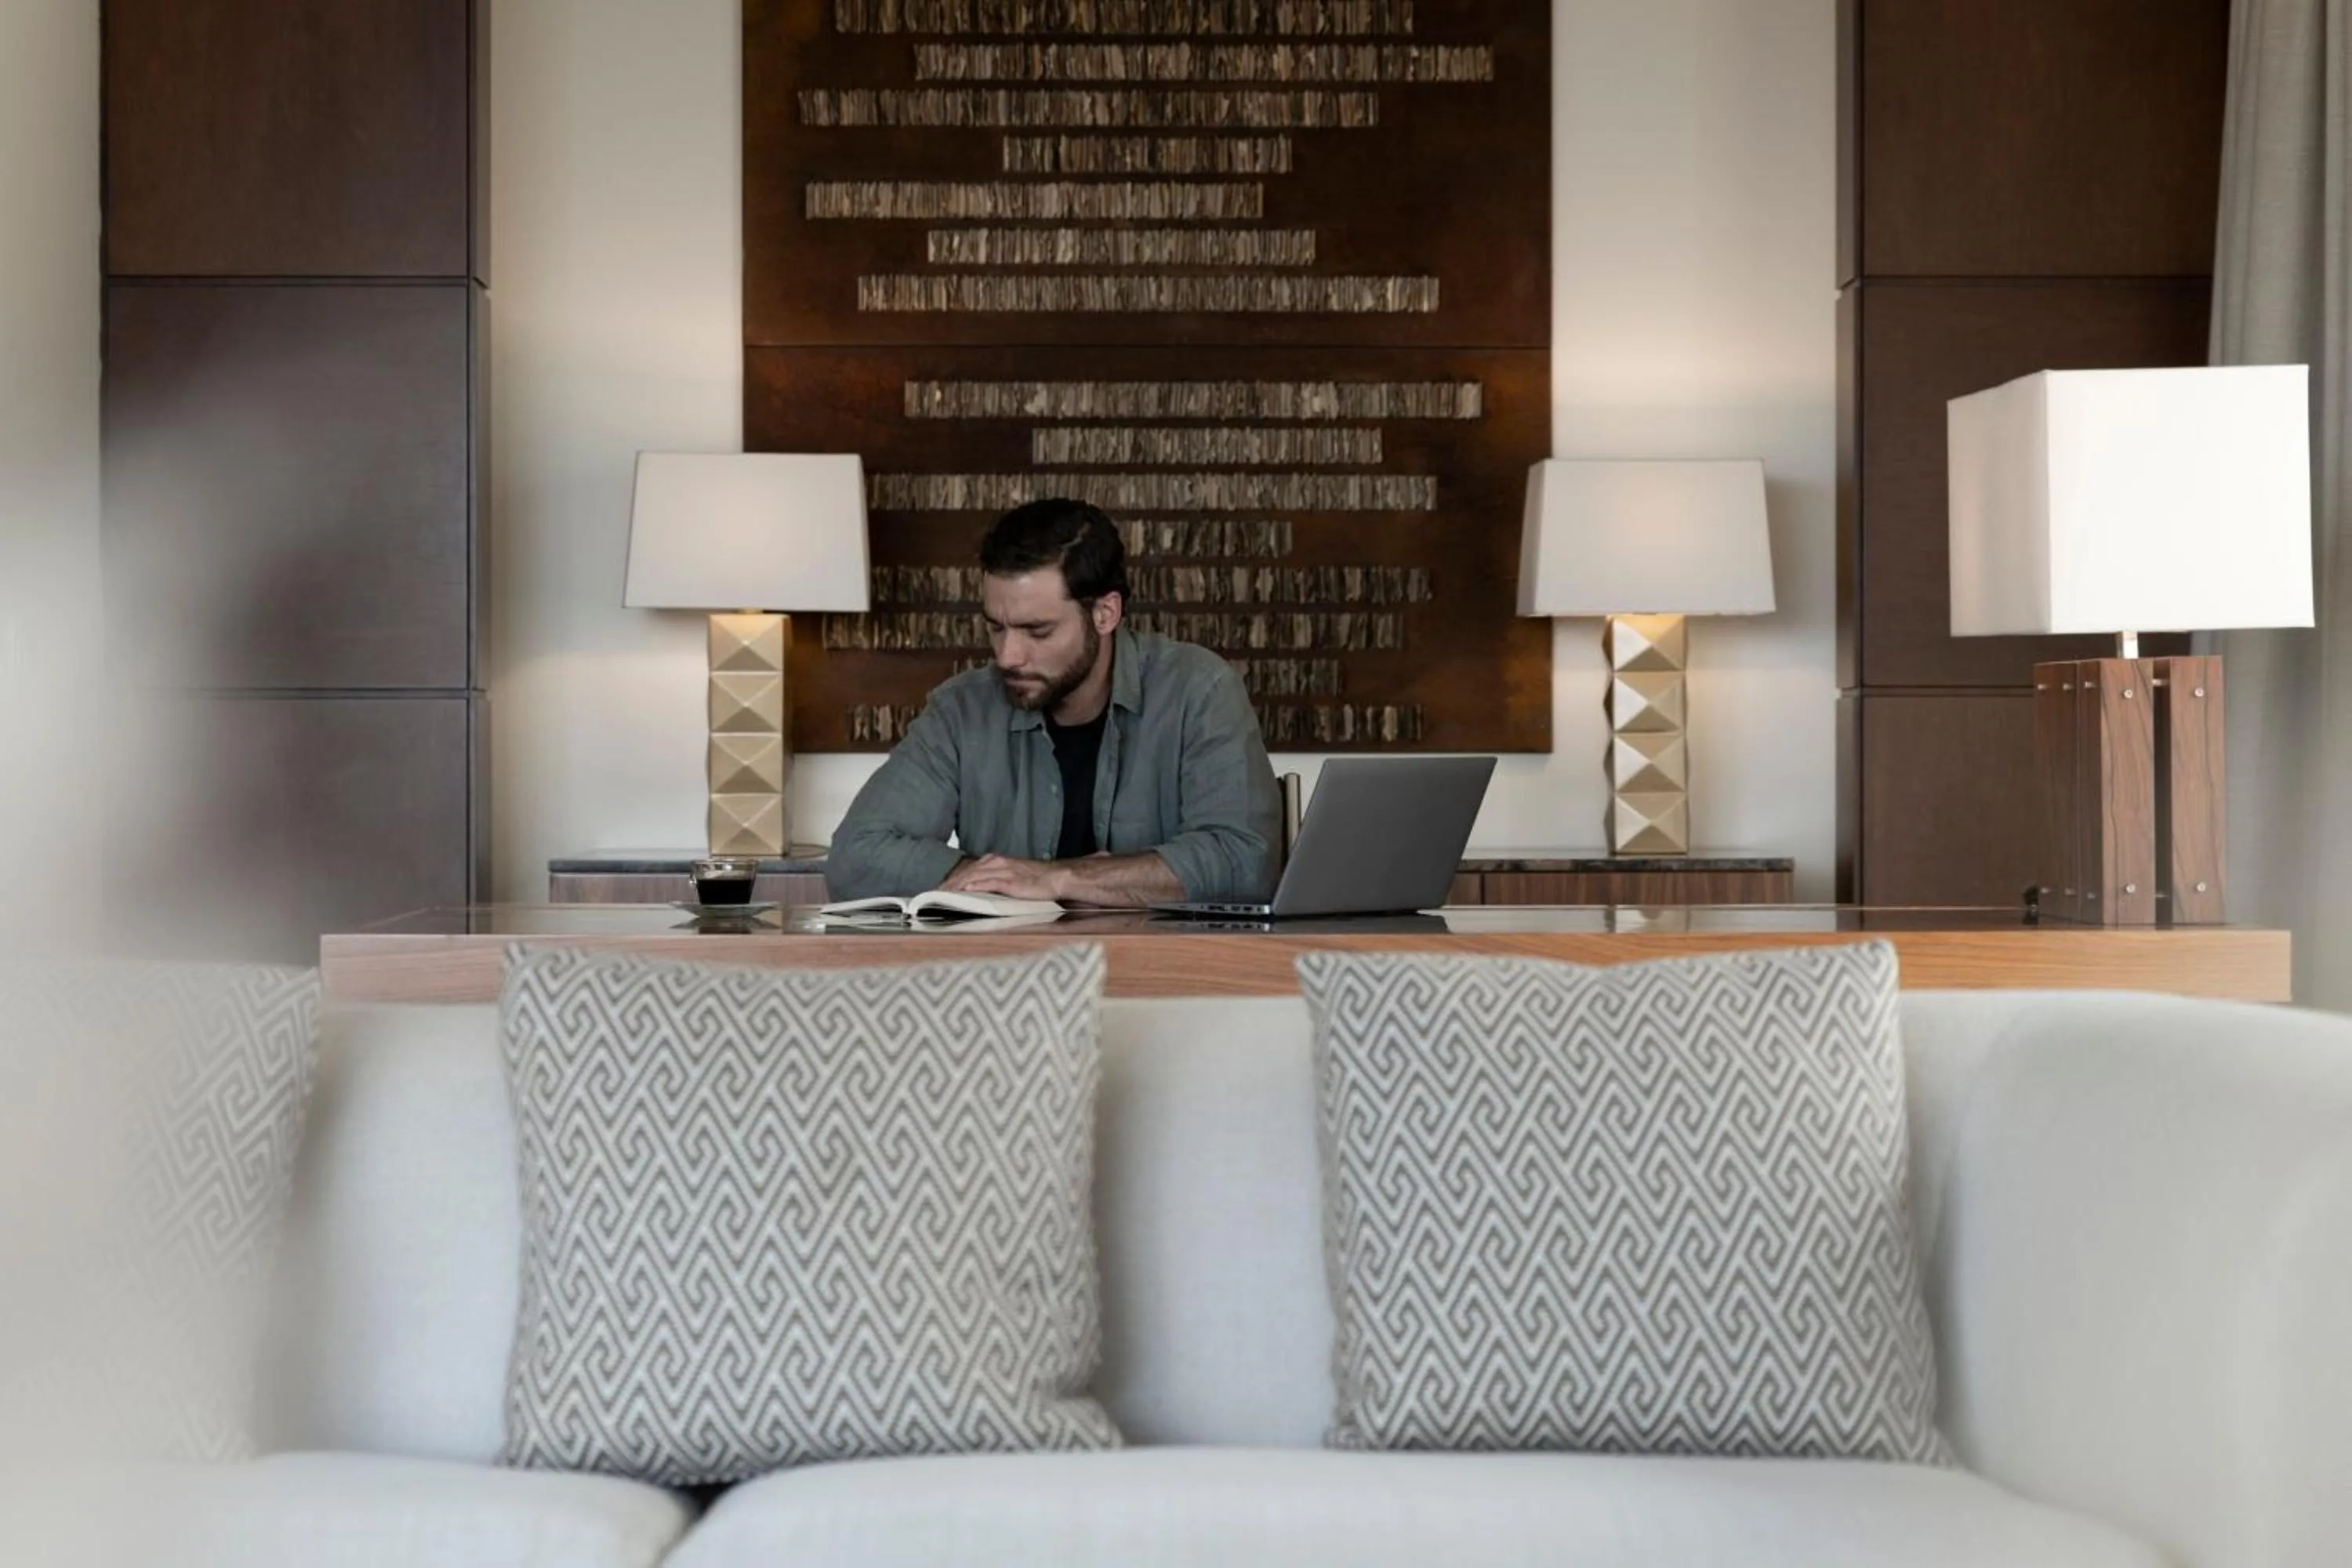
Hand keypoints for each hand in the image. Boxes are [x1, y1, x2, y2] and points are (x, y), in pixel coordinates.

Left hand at [943, 854, 1065, 900]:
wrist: (1056, 878)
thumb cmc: (1036, 880)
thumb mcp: (1011, 877)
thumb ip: (994, 880)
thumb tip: (977, 889)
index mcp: (996, 861)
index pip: (968, 869)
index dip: (952, 879)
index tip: (940, 888)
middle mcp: (997, 862)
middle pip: (967, 871)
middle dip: (949, 882)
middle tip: (935, 893)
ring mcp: (1004, 871)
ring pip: (974, 876)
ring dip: (957, 885)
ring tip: (944, 893)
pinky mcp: (1011, 881)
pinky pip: (989, 882)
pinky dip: (976, 885)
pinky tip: (965, 889)